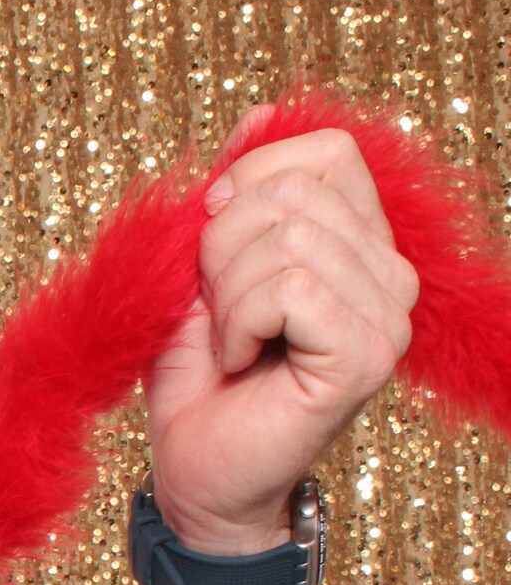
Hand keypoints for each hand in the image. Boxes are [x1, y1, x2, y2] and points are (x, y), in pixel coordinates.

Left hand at [147, 120, 416, 550]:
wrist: (194, 471)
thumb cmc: (198, 377)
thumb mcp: (199, 268)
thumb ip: (233, 195)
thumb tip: (259, 113)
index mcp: (359, 242)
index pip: (324, 153)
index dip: (249, 182)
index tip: (213, 244)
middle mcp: (391, 273)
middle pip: (299, 189)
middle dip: (221, 245)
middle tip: (217, 309)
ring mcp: (389, 315)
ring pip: (290, 238)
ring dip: (226, 292)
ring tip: (230, 341)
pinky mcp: (367, 354)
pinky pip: (290, 288)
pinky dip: (239, 323)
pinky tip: (241, 362)